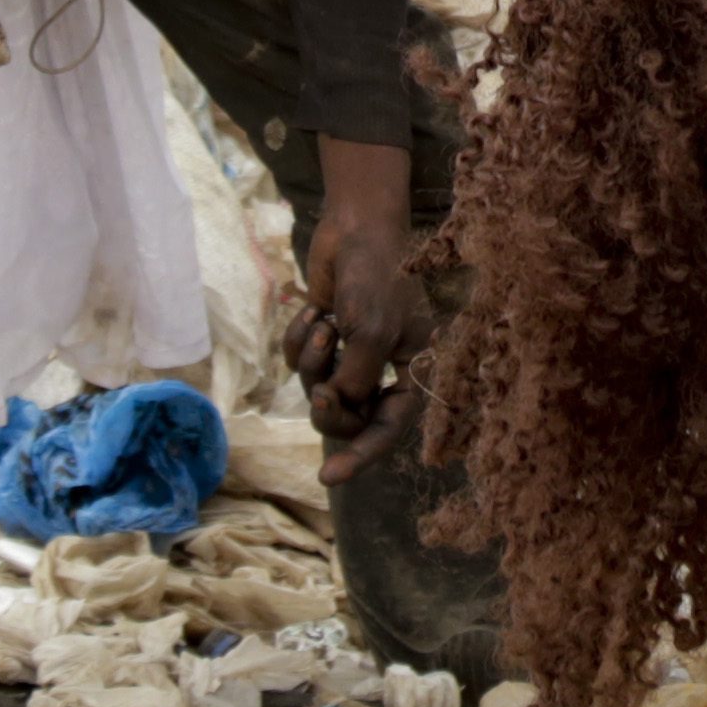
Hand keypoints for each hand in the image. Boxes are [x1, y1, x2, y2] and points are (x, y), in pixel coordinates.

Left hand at [285, 139, 437, 481]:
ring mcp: (348, 354)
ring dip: (313, 360)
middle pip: (346, 418)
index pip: (386, 428)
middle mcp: (379, 369)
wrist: (353, 227)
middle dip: (330, 407)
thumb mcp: (371, 333)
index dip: (360, 456)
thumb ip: (356, 380)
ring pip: (317, 388)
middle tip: (321, 393)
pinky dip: (298, 339)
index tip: (328, 479)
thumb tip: (338, 403)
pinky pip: (297, 361)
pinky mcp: (321, 338)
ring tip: (322, 325)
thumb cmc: (374, 277)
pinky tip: (312, 310)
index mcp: (409, 371)